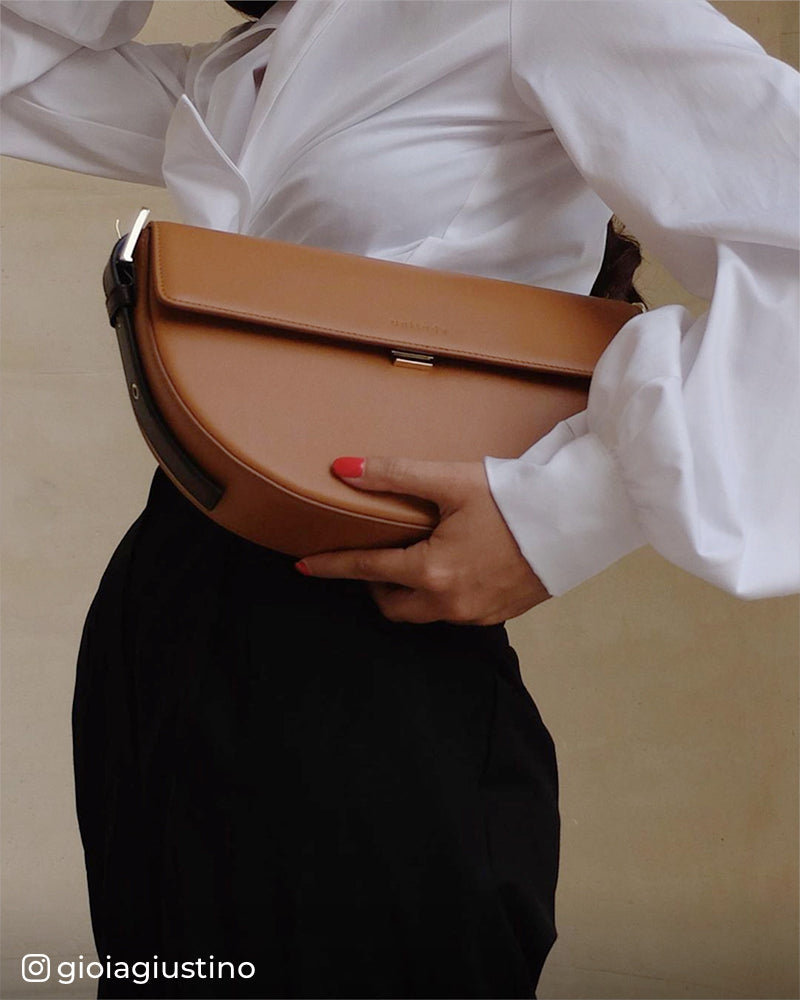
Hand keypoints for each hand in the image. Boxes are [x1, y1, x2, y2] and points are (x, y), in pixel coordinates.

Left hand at [295, 456, 550, 624]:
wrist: (577, 520)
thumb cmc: (514, 497)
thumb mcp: (451, 480)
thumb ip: (393, 475)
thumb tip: (341, 469)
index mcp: (431, 571)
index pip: (364, 569)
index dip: (331, 565)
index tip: (303, 566)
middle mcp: (448, 603)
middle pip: (391, 605)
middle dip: (373, 586)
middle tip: (372, 558)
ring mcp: (474, 615)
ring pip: (422, 614)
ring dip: (408, 593)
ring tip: (412, 561)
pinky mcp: (499, 615)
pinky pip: (453, 614)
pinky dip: (441, 596)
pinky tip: (453, 569)